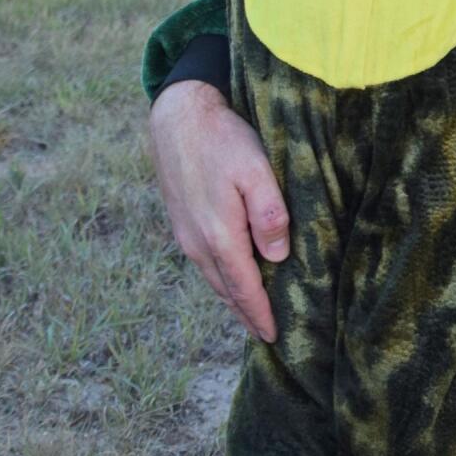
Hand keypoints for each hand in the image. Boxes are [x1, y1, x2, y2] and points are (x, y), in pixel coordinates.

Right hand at [149, 80, 288, 341]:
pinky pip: (205, 263)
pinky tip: (233, 278)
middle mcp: (198, 244)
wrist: (178, 117)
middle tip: (268, 336)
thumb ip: (269, 214)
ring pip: (214, 278)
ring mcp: (186, 235)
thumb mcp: (257, 170)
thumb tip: (277, 258)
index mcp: (219, 236)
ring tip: (252, 314)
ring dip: (233, 299)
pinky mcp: (181, 223)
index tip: (275, 337)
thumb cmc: (223, 139)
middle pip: (227, 291)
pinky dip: (222, 279)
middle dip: (247, 315)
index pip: (245, 289)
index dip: (260, 315)